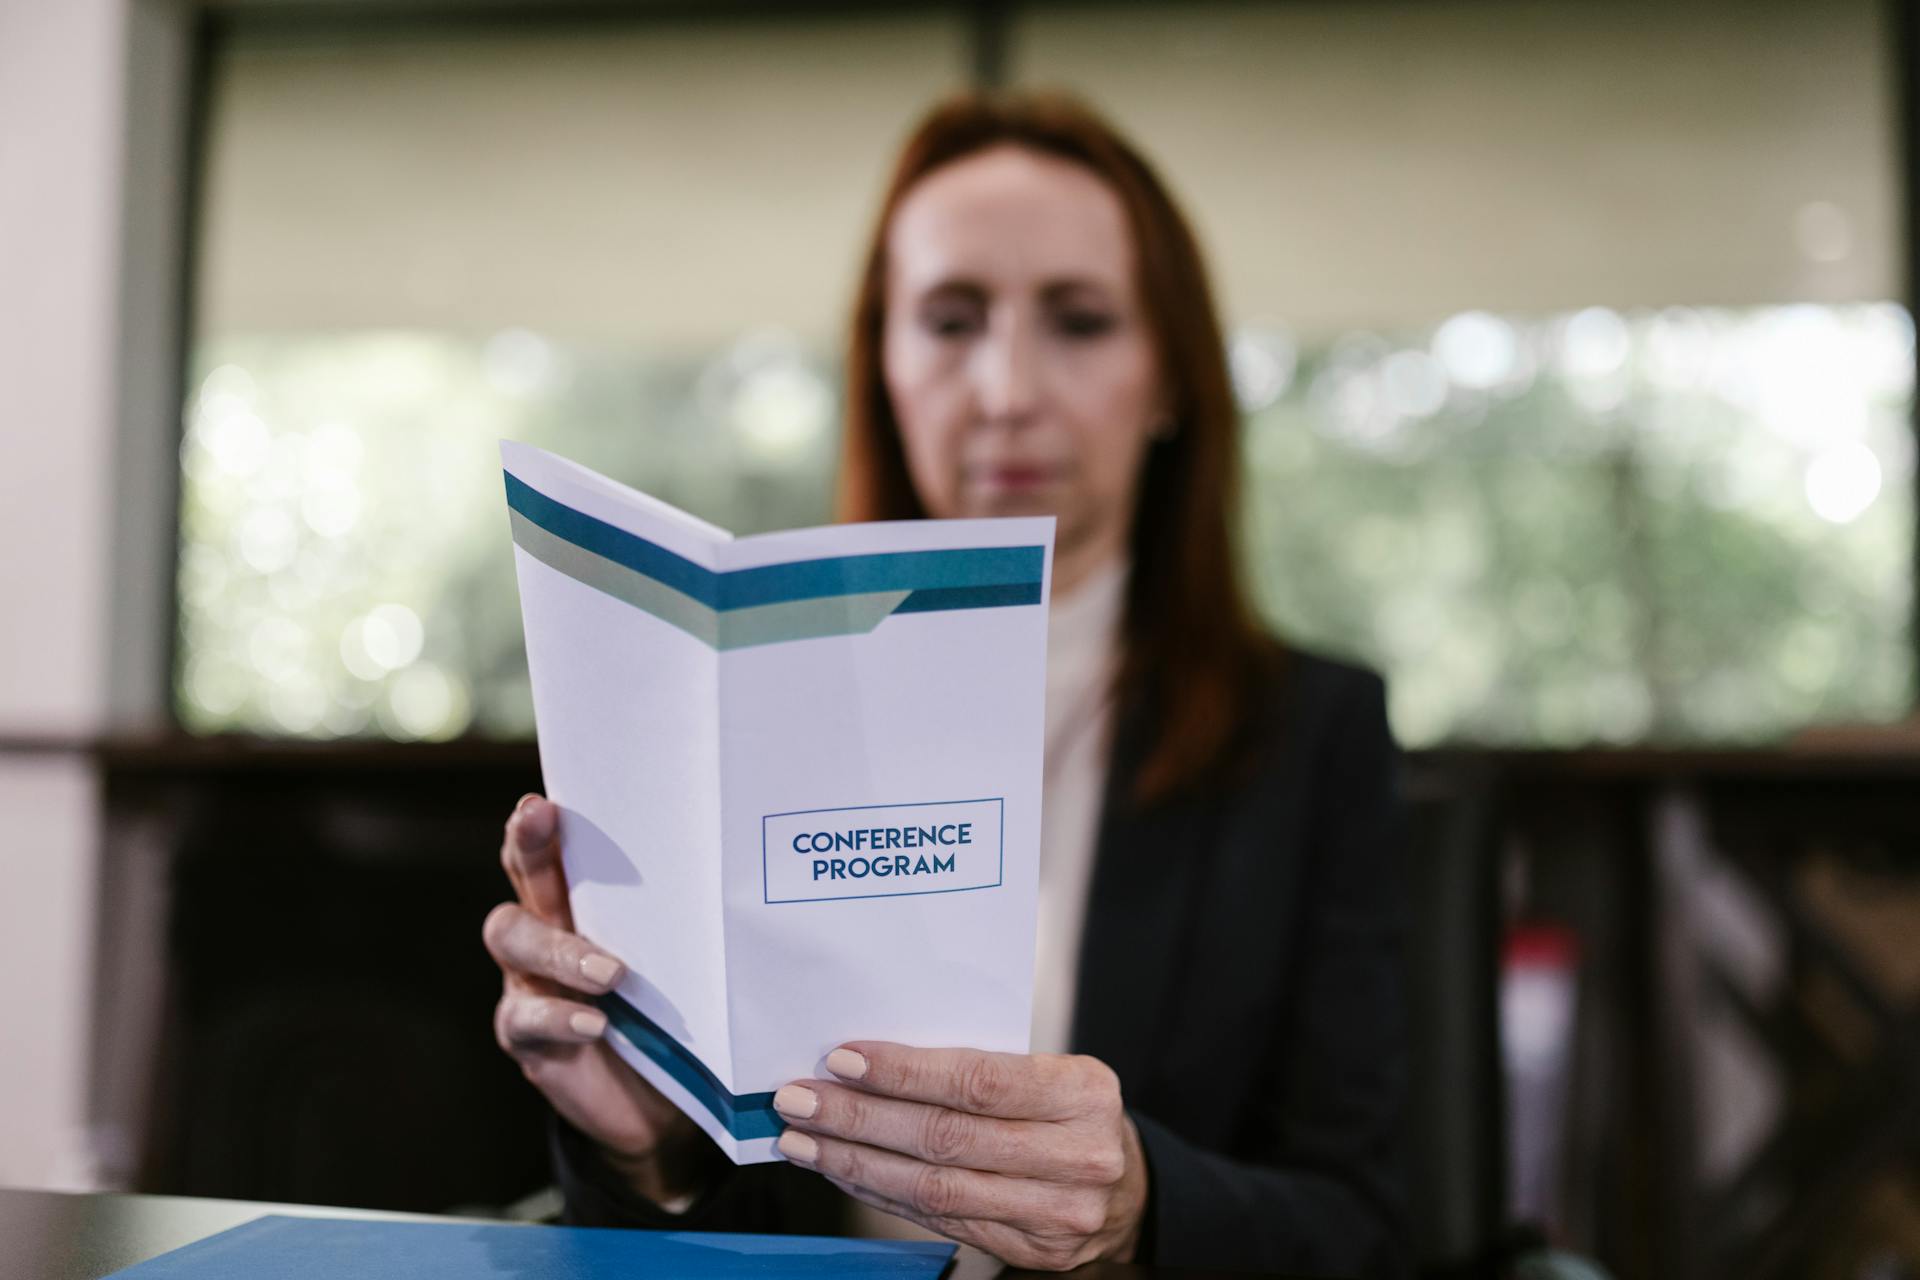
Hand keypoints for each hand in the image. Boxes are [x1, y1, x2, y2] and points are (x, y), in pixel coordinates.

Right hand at [482, 794, 705, 1201]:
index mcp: (583, 905)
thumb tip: (746, 877)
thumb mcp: (682, 965)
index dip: (542, 825)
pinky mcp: (528, 1037)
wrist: (658, 1107)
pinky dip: (560, 1018)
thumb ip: (686, 927)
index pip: (557, 852)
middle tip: (540, 821)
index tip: (545, 800)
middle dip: (528, 848)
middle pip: (523, 881)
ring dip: (559, 949)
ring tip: (609, 972)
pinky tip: (595, 1023)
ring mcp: (530, 983)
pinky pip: (526, 1018)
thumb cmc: (675, 1016)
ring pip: (514, 941)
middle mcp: (547, 931)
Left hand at [770, 1043, 1148, 1270]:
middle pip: (947, 1138)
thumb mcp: (1050, 1074)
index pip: (978, 1082)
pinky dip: (881, 1194)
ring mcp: (1056, 1213)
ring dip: (856, 1163)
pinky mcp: (1031, 1251)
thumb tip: (871, 1061)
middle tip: (801, 1100)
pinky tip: (844, 1172)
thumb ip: (980, 1068)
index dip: (904, 1073)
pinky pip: (938, 1220)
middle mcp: (1077, 1157)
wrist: (1127, 1187)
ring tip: (804, 1140)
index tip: (843, 1060)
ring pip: (935, 1188)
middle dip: (861, 1119)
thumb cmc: (1071, 1114)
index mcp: (1083, 1093)